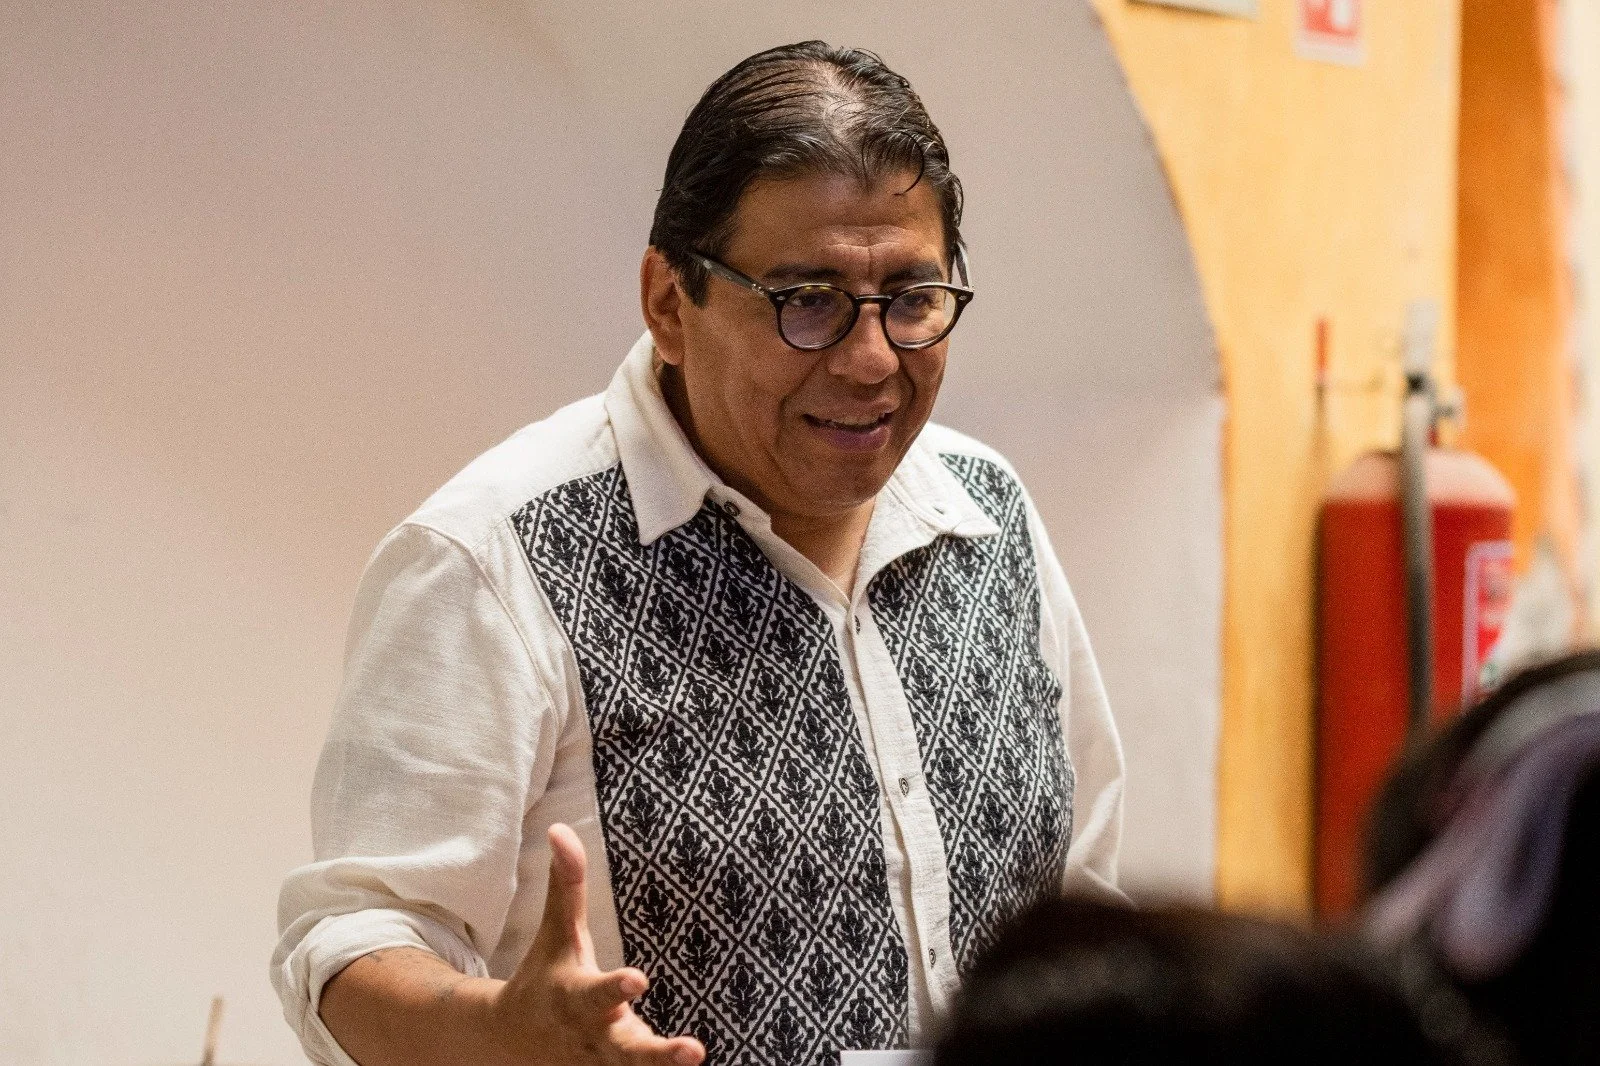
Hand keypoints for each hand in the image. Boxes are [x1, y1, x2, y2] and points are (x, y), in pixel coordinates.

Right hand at [489, 824, 705, 1065]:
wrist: (510, 1040)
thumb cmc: (544, 974)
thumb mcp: (556, 931)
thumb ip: (565, 884)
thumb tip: (560, 829)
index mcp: (573, 997)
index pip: (596, 993)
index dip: (616, 989)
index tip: (639, 981)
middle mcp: (591, 1036)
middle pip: (626, 1050)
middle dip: (656, 1054)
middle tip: (693, 1052)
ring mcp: (603, 1063)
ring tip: (697, 1057)